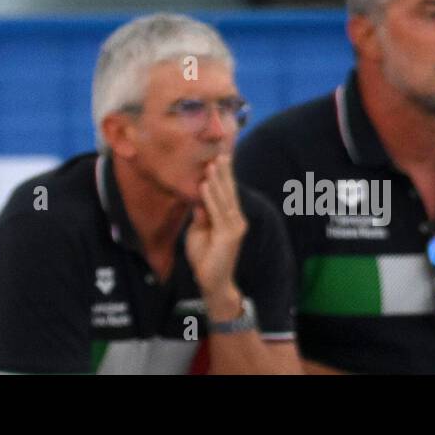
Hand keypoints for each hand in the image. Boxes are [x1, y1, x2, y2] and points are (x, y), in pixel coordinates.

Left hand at [185, 154, 247, 301]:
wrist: (212, 281)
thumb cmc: (205, 256)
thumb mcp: (199, 231)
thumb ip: (201, 215)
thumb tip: (198, 198)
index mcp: (230, 217)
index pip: (227, 192)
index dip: (224, 175)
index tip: (219, 157)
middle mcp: (236, 219)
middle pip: (229, 191)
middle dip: (224, 172)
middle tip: (219, 152)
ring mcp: (234, 227)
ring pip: (224, 199)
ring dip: (217, 180)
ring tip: (211, 164)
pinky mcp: (229, 235)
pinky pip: (217, 212)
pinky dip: (210, 197)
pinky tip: (205, 184)